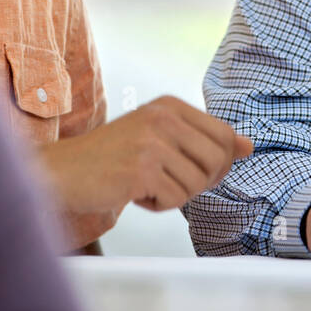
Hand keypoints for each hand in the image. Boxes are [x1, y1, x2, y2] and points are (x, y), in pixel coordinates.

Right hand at [44, 96, 252, 219]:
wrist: (62, 171)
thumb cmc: (111, 158)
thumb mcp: (160, 138)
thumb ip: (204, 139)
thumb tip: (248, 146)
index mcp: (170, 105)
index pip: (224, 135)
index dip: (219, 163)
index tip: (194, 171)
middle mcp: (163, 117)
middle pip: (217, 161)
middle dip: (201, 182)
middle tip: (169, 182)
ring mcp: (152, 142)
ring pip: (197, 184)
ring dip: (175, 194)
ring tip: (145, 184)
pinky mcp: (141, 170)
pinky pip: (174, 200)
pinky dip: (157, 205)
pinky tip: (133, 193)